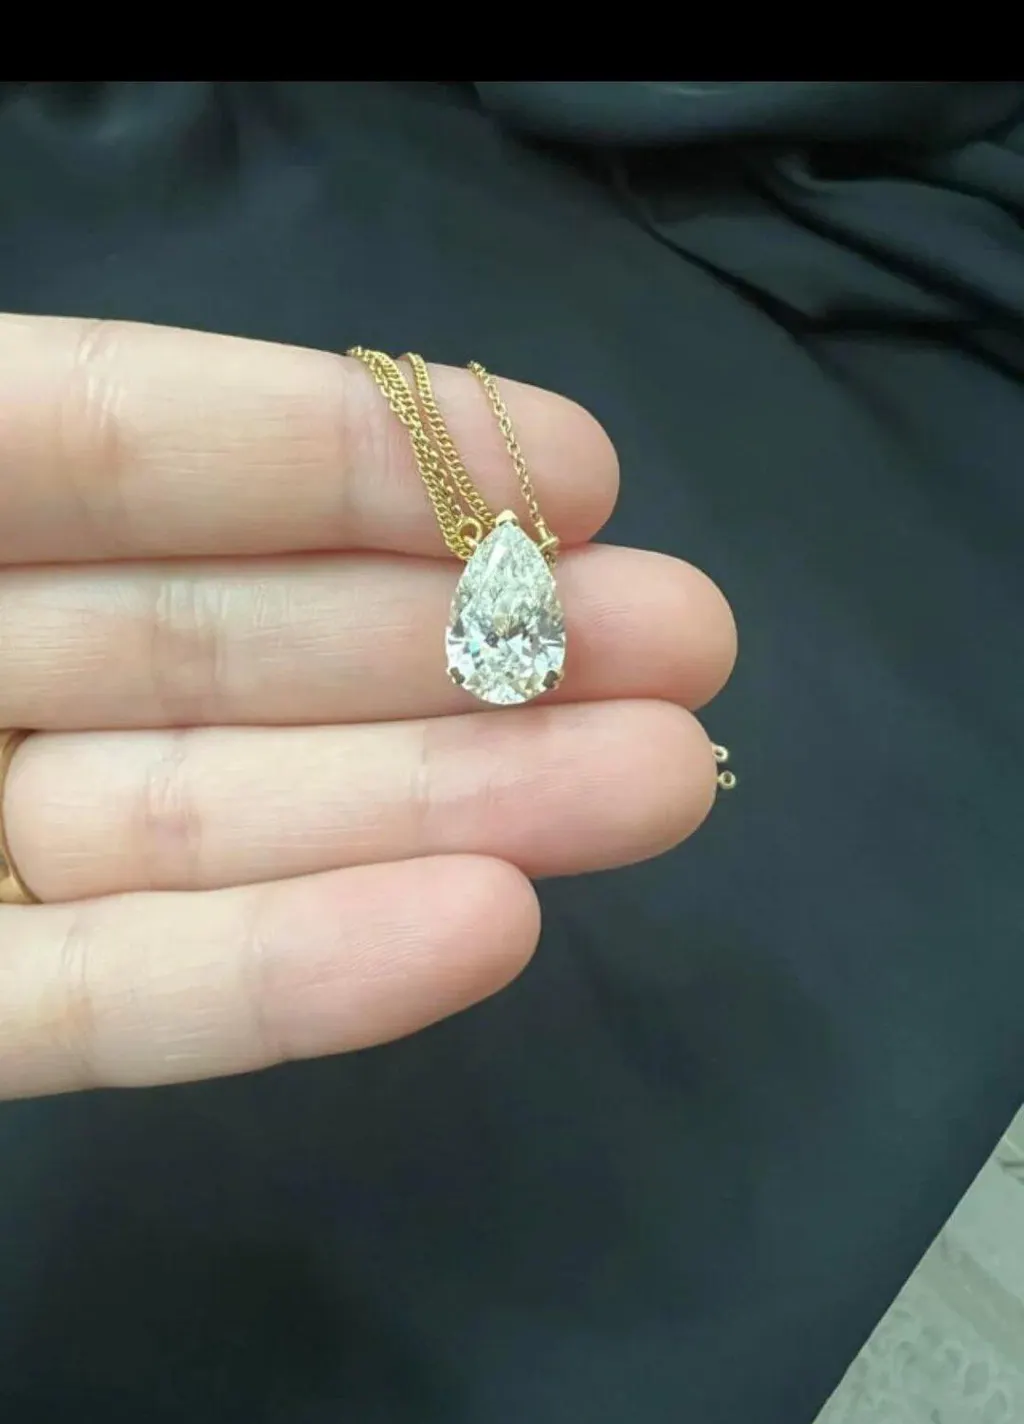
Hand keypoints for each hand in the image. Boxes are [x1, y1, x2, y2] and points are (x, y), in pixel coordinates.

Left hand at [0, 316, 735, 1098]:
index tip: (580, 475)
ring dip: (433, 810)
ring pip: (192, 831)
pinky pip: (102, 1006)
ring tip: (654, 783)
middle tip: (683, 643)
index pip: (123, 452)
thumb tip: (331, 417)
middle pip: (208, 650)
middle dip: (451, 641)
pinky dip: (283, 981)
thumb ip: (54, 419)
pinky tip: (483, 930)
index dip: (347, 456)